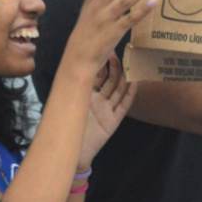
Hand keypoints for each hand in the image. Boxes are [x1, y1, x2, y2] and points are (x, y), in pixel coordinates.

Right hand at [66, 0, 156, 69]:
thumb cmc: (82, 42)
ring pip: (124, 0)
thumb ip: (96, 6)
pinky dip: (143, 10)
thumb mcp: (86, 19)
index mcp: (90, 3)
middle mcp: (97, 8)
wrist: (77, 62)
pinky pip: (132, 19)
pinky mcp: (115, 32)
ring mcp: (106, 20)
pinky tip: (155, 2)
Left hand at [77, 52, 137, 170]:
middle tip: (116, 53)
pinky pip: (123, 106)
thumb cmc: (67, 127)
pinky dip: (130, 95)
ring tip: (129, 64)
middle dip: (113, 67)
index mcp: (85, 96)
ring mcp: (107, 110)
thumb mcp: (68, 103)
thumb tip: (70, 64)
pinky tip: (135, 84)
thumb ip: (72, 87)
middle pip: (109, 81)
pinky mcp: (113, 121)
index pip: (95, 76)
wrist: (72, 150)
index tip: (104, 51)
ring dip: (124, 78)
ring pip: (118, 91)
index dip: (100, 64)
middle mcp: (98, 100)